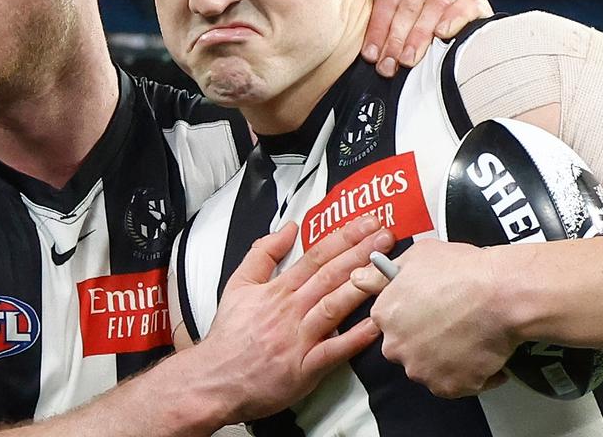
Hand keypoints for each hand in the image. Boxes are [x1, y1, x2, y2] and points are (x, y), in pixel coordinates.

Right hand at [194, 215, 394, 422]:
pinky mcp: (305, 368)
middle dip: (360, 254)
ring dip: (362, 286)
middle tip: (387, 237)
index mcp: (278, 290)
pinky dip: (355, 338)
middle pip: (330, 275)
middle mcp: (290, 310)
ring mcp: (299, 339)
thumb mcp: (238, 285)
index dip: (343, 238)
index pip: (315, 256)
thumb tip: (288, 228)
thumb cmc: (230, 335)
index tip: (367, 224)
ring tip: (387, 271)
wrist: (215, 379)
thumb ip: (263, 254)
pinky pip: (334, 351)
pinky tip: (376, 325)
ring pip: (333, 307)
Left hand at [351, 239, 512, 397]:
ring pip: (430, 368)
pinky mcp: (450, 387)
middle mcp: (397, 347)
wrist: (501, 294)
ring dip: (447, 358)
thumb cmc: (462, 270)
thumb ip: (383, 274)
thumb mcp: (417, 256)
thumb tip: (358, 279)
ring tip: (471, 336)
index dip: (412, 313)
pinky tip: (484, 352)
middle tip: (452, 322)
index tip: (429, 309)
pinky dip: (472, 374)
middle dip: (426, 339)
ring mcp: (422, 370)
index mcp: (384, 315)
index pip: (389, 321)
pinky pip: (458, 384)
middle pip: (407, 347)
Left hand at [359, 0, 493, 77]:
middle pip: (407, 7)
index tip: (371, 56)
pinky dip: (451, 19)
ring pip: (432, 7)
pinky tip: (442, 34)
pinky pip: (462, 6)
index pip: (387, 2)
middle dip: (395, 40)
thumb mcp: (402, 21)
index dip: (377, 30)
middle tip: (388, 65)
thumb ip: (382, 11)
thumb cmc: (428, 28)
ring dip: (418, 35)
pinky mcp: (474, 1)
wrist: (468, 31)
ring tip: (409, 59)